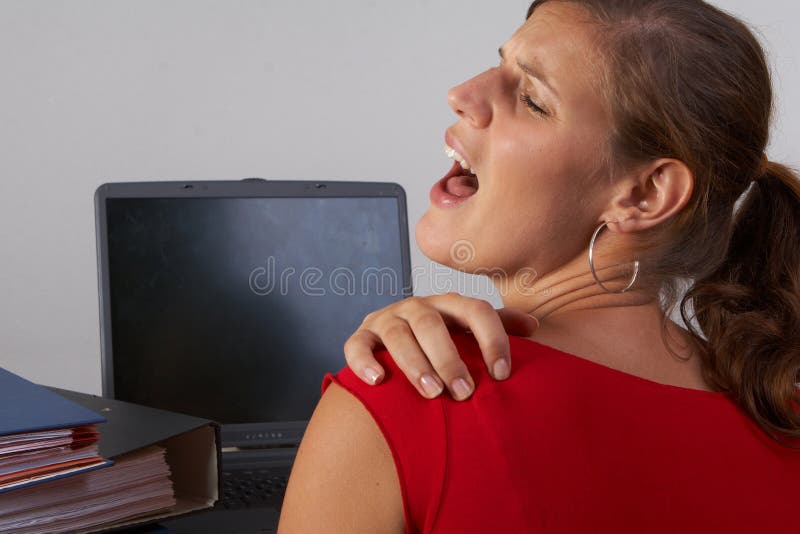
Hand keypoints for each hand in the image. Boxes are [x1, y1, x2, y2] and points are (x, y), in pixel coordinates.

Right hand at [343, 293, 538, 400]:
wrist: (393, 337)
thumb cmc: (442, 338)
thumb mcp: (468, 329)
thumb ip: (498, 325)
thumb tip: (534, 327)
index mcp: (448, 304)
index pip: (475, 310)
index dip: (491, 339)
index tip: (502, 374)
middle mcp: (417, 306)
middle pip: (432, 325)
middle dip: (449, 359)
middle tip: (464, 393)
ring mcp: (387, 319)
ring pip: (398, 335)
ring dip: (414, 363)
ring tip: (431, 393)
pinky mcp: (362, 335)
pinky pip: (357, 345)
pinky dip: (364, 361)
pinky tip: (378, 381)